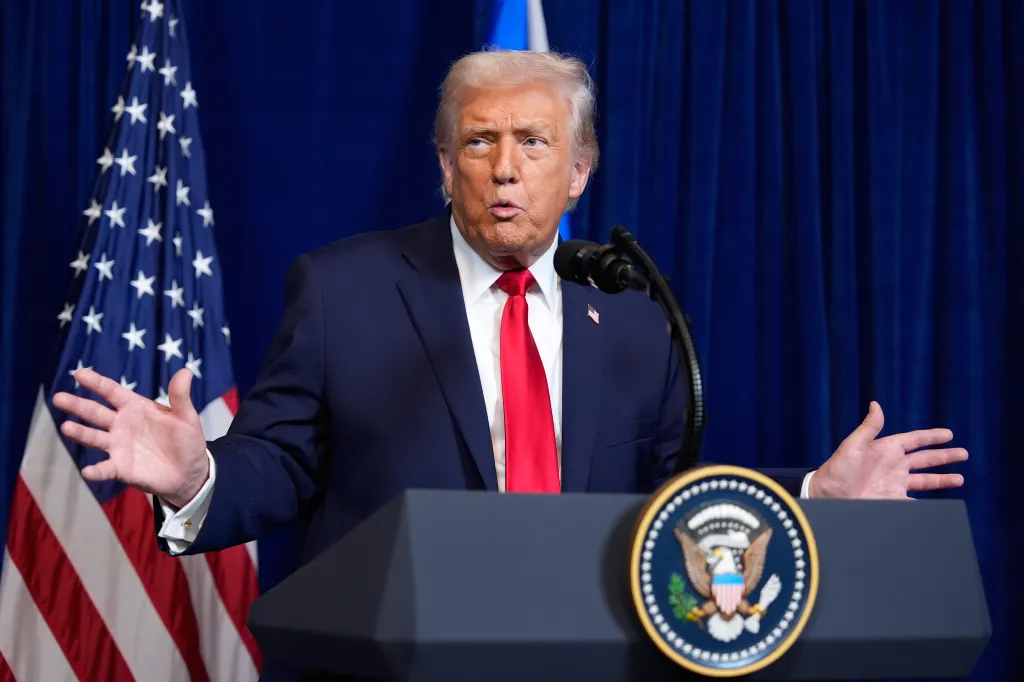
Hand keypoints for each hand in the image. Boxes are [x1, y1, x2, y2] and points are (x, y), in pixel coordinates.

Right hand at [52, 367, 209, 507]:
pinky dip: (97, 470)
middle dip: (77, 405)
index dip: (97, 383)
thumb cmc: (186, 439)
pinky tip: (88, 471)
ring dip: (81, 433)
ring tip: (66, 428)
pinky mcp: (121, 468)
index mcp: (135, 408)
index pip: (112, 392)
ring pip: (94, 437)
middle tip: (58, 398)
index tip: (79, 374)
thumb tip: (186, 371)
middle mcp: (121, 425)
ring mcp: (118, 446)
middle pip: (95, 413)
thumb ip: (180, 396)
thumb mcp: (186, 416)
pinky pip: (106, 468)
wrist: (190, 471)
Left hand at [809, 401, 967, 498]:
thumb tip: (876, 404)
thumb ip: (869, 427)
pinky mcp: (892, 500)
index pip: (914, 440)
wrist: (826, 496)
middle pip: (925, 460)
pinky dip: (928, 504)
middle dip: (944, 457)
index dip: (931, 437)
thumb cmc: (836, 469)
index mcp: (885, 449)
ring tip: (960, 479)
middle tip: (964, 454)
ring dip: (942, 480)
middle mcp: (893, 466)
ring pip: (924, 481)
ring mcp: (893, 484)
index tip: (949, 434)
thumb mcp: (853, 445)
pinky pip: (915, 502)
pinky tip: (941, 505)